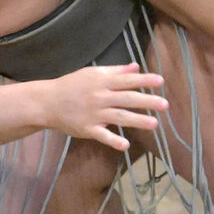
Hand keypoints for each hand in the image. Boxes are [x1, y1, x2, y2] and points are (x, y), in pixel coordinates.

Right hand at [42, 63, 166, 150]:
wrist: (47, 102)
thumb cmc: (72, 85)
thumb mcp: (92, 73)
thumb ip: (115, 71)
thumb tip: (136, 67)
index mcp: (102, 81)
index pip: (127, 80)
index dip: (144, 80)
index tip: (161, 81)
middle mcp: (100, 97)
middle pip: (126, 98)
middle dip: (146, 101)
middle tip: (165, 105)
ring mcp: (94, 114)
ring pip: (118, 116)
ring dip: (136, 120)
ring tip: (154, 124)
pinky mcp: (87, 129)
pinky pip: (101, 135)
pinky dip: (112, 140)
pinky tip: (125, 145)